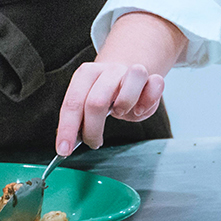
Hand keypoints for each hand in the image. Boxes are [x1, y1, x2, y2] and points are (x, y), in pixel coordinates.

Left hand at [54, 12, 184, 154]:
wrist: (127, 77)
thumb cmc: (107, 94)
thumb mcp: (89, 103)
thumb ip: (79, 118)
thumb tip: (66, 141)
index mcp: (86, 74)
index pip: (72, 102)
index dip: (67, 129)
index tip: (64, 149)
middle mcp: (108, 70)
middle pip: (96, 101)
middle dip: (93, 130)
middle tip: (94, 142)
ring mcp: (131, 72)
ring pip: (129, 82)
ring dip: (124, 104)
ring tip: (120, 112)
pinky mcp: (152, 79)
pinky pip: (155, 84)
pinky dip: (148, 101)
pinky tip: (139, 108)